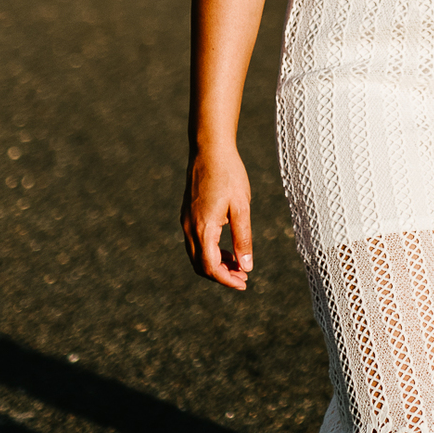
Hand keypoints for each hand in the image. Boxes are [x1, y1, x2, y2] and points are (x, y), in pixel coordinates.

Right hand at [181, 143, 254, 289]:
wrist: (210, 149)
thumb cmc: (229, 174)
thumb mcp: (242, 206)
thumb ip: (243, 238)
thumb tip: (247, 266)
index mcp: (203, 228)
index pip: (211, 267)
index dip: (226, 280)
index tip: (244, 283)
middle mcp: (189, 228)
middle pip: (201, 266)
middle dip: (221, 276)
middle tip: (243, 277)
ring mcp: (186, 222)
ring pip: (197, 256)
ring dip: (216, 265)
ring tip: (238, 266)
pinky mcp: (187, 215)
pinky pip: (195, 243)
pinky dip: (210, 252)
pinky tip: (228, 249)